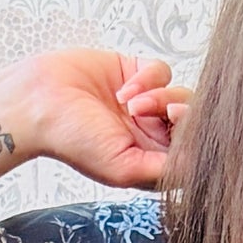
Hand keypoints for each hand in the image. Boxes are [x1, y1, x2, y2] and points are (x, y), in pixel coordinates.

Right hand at [18, 46, 193, 192]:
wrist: (40, 101)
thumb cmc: (72, 140)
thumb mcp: (125, 169)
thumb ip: (168, 170)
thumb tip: (202, 166)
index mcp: (151, 160)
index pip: (193, 153)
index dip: (197, 143)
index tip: (185, 135)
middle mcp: (151, 134)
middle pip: (193, 123)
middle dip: (185, 117)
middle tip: (169, 115)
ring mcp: (145, 103)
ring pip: (181, 95)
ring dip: (161, 98)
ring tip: (132, 106)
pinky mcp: (136, 74)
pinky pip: (162, 72)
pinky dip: (148, 79)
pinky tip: (125, 91)